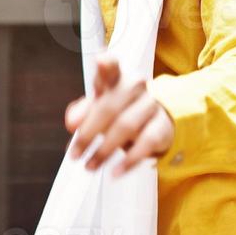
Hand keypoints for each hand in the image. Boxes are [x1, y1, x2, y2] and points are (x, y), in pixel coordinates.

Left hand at [65, 53, 174, 175]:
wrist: (158, 120)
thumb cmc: (121, 110)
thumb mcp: (99, 108)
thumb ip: (82, 112)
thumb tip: (72, 123)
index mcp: (117, 77)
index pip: (112, 66)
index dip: (107, 64)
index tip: (100, 62)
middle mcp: (136, 86)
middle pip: (109, 107)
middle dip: (88, 133)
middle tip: (74, 154)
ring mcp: (151, 105)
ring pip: (126, 126)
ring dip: (104, 150)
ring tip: (89, 166)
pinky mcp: (163, 125)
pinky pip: (146, 143)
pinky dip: (129, 160)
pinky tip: (115, 172)